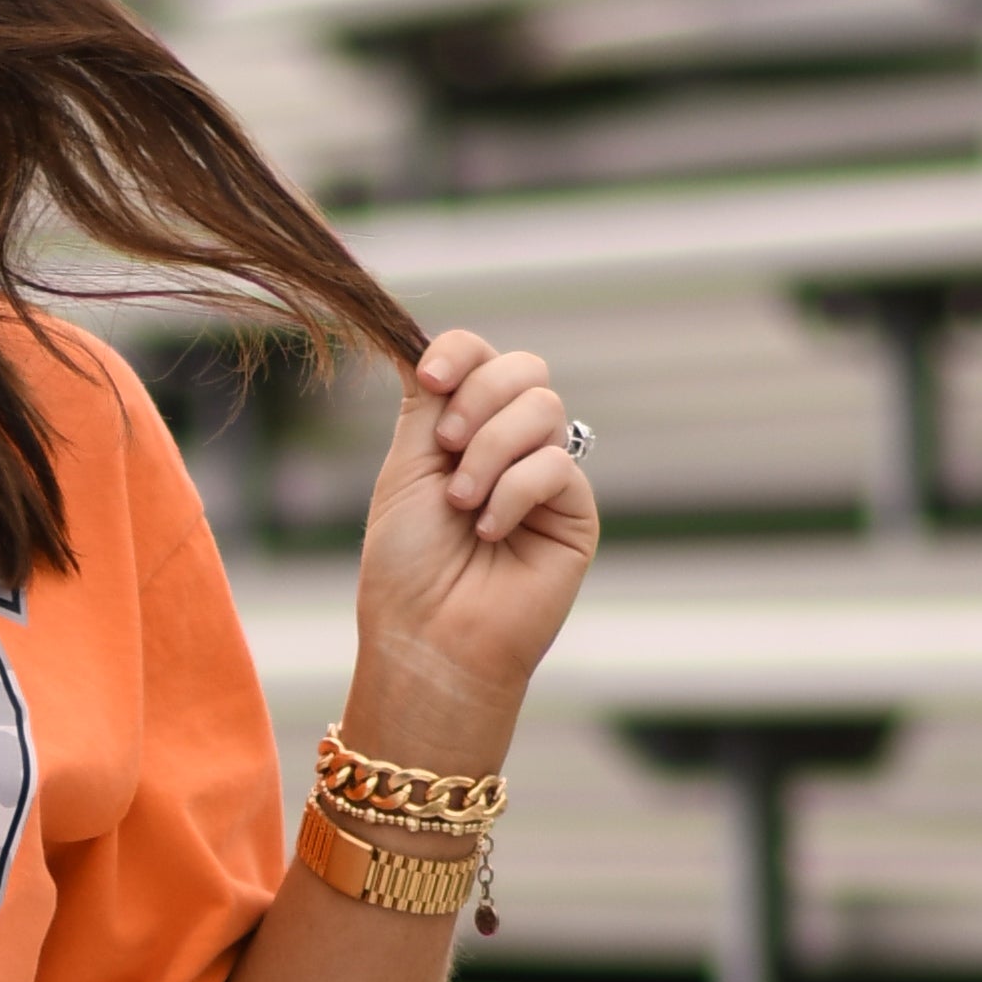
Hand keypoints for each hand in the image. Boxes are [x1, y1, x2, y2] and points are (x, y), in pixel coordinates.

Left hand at [347, 330, 600, 766]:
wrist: (429, 639)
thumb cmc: (407, 567)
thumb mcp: (406, 469)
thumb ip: (428, 404)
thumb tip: (428, 343)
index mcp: (463, 430)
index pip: (481, 357)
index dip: (461, 352)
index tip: (433, 376)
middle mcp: (508, 447)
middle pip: (525, 369)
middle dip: (480, 397)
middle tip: (446, 449)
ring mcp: (545, 477)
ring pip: (542, 409)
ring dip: (490, 451)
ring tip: (461, 503)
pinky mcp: (575, 511)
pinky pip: (555, 464)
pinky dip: (513, 491)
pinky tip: (489, 531)